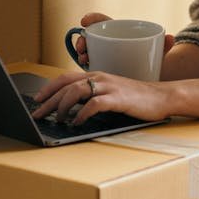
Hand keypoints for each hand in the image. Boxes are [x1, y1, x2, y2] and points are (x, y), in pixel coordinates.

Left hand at [32, 71, 170, 126]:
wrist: (162, 97)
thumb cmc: (136, 98)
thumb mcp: (111, 92)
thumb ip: (93, 96)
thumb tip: (71, 108)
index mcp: (96, 75)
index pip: (64, 78)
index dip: (48, 89)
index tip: (36, 100)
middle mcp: (100, 78)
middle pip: (66, 86)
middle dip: (48, 101)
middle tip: (37, 114)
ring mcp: (109, 87)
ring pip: (76, 91)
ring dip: (62, 106)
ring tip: (56, 119)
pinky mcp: (118, 98)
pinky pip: (94, 104)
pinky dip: (82, 114)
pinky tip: (77, 122)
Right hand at [75, 13, 174, 69]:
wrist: (151, 77)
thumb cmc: (152, 61)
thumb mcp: (157, 53)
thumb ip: (163, 46)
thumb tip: (171, 38)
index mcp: (120, 32)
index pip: (103, 21)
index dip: (92, 18)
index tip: (84, 21)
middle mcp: (109, 41)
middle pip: (91, 36)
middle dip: (83, 39)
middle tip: (83, 47)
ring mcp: (103, 54)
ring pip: (87, 49)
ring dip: (81, 51)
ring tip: (84, 58)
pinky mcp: (100, 66)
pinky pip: (89, 63)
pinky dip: (85, 64)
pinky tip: (85, 67)